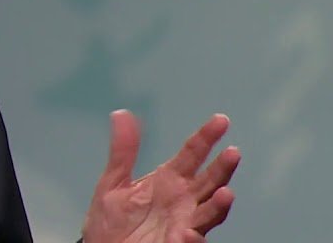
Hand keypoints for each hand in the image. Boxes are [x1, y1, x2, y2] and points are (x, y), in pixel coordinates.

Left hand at [82, 110, 239, 242]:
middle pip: (209, 181)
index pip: (192, 154)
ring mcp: (184, 224)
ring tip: (226, 192)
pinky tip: (190, 233)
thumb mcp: (113, 183)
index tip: (221, 120)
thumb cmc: (111, 221)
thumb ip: (123, 151)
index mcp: (168, 180)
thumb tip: (122, 114)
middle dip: (222, 168)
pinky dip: (194, 237)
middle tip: (232, 152)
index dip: (206, 137)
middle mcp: (183, 201)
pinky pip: (191, 242)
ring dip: (219, 205)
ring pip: (209, 213)